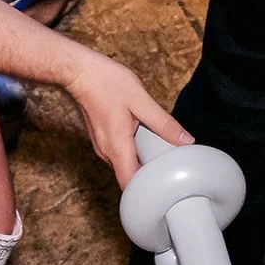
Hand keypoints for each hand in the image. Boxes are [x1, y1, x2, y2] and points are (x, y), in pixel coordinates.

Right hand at [63, 48, 191, 187]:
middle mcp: (106, 152)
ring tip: (156, 147)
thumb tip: (185, 140)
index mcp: (117, 148)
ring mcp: (100, 146)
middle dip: (148, 174)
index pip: (130, 185)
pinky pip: (118, 152)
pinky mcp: (100, 138)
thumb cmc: (106, 82)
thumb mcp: (141, 101)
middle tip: (168, 164)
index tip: (163, 189)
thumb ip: (164, 124)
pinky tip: (140, 134)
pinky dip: (131, 149)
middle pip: (129, 176)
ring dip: (139, 159)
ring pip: (123, 164)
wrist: (79, 72)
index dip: (146, 193)